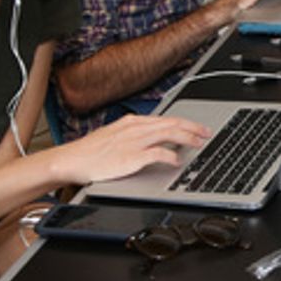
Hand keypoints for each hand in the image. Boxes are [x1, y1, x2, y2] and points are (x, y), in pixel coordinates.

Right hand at [58, 113, 211, 185]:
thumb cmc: (92, 152)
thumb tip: (157, 141)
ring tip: (199, 144)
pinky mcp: (131, 157)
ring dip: (187, 139)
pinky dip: (170, 156)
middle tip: (207, 134)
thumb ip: (138, 136)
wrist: (73, 160)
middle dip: (193, 128)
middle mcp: (136, 128)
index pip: (166, 119)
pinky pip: (157, 154)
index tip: (199, 128)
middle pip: (172, 124)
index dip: (186, 123)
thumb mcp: (117, 136)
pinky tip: (177, 160)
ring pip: (168, 134)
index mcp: (133, 122)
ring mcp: (134, 142)